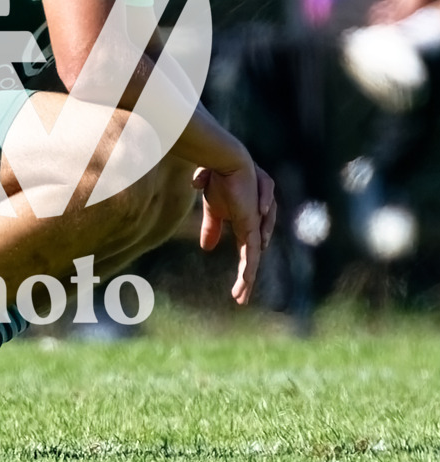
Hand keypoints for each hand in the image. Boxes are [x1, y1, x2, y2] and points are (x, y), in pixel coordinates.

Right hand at [192, 161, 275, 305]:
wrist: (225, 162)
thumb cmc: (218, 180)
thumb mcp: (212, 210)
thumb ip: (211, 229)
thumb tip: (206, 249)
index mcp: (245, 224)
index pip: (245, 253)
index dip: (242, 271)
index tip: (236, 290)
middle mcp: (253, 226)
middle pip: (252, 259)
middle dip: (246, 280)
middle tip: (240, 299)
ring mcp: (255, 225)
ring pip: (253, 258)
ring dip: (247, 278)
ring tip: (240, 295)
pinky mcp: (252, 222)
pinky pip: (252, 249)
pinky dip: (249, 266)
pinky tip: (246, 280)